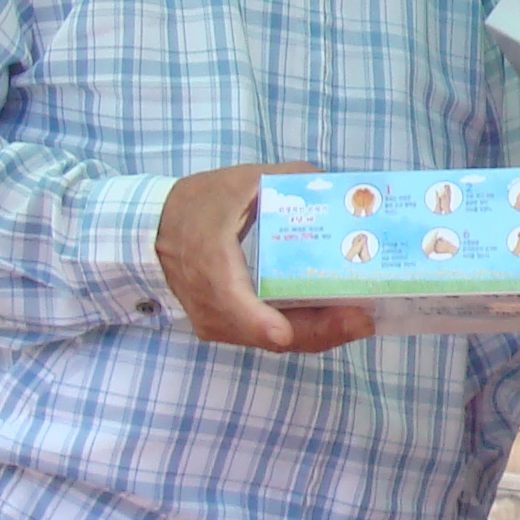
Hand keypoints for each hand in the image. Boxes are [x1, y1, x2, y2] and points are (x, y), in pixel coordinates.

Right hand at [156, 163, 375, 354]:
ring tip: (359, 320)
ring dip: (317, 334)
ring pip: (271, 340)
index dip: (257, 320)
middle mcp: (210, 302)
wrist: (156, 229)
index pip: (231, 299)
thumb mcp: (243, 181)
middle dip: (318, 331)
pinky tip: (335, 321)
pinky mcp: (222, 329)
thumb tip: (340, 185)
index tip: (283, 332)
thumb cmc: (202, 203)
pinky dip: (301, 332)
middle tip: (363, 319)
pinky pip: (266, 337)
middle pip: (266, 332)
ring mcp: (215, 321)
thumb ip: (292, 178)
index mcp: (211, 260)